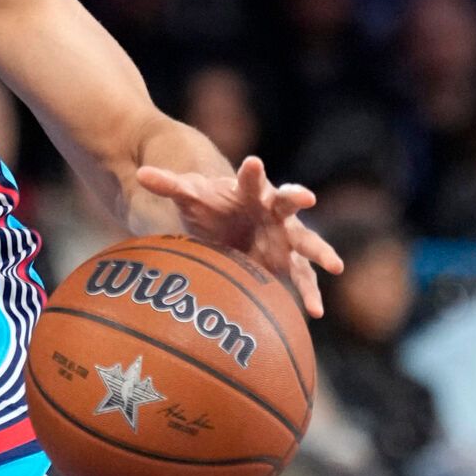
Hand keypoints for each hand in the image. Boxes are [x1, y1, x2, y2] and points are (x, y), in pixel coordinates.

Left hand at [137, 155, 343, 315]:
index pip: (250, 179)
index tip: (252, 163)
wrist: (227, 221)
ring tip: (335, 265)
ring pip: (304, 243)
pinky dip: (308, 293)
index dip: (251, 173)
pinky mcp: (286, 261)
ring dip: (319, 252)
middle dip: (295, 199)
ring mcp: (284, 236)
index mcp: (250, 191)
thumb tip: (141, 173)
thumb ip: (168, 184)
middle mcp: (272, 211)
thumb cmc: (210, 204)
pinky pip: (301, 278)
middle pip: (287, 204)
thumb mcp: (188, 194)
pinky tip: (315, 312)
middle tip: (305, 196)